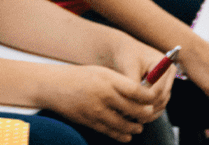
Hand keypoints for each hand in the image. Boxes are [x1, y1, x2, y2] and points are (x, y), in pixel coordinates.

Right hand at [41, 64, 163, 142]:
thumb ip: (121, 82)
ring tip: (140, 126)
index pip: (136, 91)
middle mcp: (105, 96)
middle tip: (150, 113)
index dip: (148, 97)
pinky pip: (110, 132)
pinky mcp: (90, 122)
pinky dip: (121, 135)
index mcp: (110, 80)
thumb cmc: (81, 77)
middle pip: (133, 109)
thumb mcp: (103, 73)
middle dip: (145, 114)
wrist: (55, 87)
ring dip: (135, 127)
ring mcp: (97, 111)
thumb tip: (141, 94)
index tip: (153, 99)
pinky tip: (127, 135)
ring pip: (123, 124)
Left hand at [103, 36, 173, 115]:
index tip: (130, 108)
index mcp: (166, 66)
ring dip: (147, 111)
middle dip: (146, 108)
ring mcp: (167, 83)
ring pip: (160, 104)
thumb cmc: (126, 55)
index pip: (159, 91)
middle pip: (162, 99)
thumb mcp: (129, 68)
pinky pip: (157, 104)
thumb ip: (134, 86)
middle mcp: (170, 75)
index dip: (145, 101)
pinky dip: (147, 110)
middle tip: (129, 115)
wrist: (125, 51)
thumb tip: (137, 103)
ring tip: (129, 114)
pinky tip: (133, 113)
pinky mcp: (161, 89)